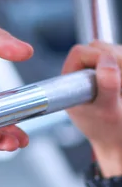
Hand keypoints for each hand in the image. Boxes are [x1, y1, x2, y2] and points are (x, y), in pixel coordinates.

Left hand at [64, 42, 121, 173]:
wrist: (118, 139)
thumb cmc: (108, 129)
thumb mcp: (108, 111)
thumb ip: (106, 87)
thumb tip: (106, 63)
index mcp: (70, 82)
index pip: (80, 52)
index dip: (98, 56)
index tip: (112, 71)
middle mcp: (83, 72)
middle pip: (103, 47)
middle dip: (118, 60)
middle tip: (121, 85)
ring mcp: (100, 70)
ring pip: (118, 51)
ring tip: (121, 90)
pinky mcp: (113, 71)